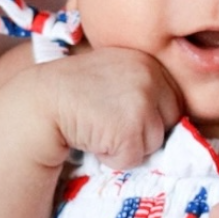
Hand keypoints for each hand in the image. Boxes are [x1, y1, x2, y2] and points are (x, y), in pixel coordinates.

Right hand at [48, 47, 182, 169]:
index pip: (173, 100)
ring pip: (154, 143)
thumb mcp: (113, 74)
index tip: (120, 113)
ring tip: (99, 127)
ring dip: (128, 145)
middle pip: (170, 122)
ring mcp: (142, 101)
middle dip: (143, 130)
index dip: (149, 115)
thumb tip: (178, 120)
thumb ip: (143, 86)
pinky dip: (113, 158)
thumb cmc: (74, 94)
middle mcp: (150, 75)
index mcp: (148, 59)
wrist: (40, 103)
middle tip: (108, 121)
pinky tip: (93, 139)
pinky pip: (134, 158)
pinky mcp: (131, 129)